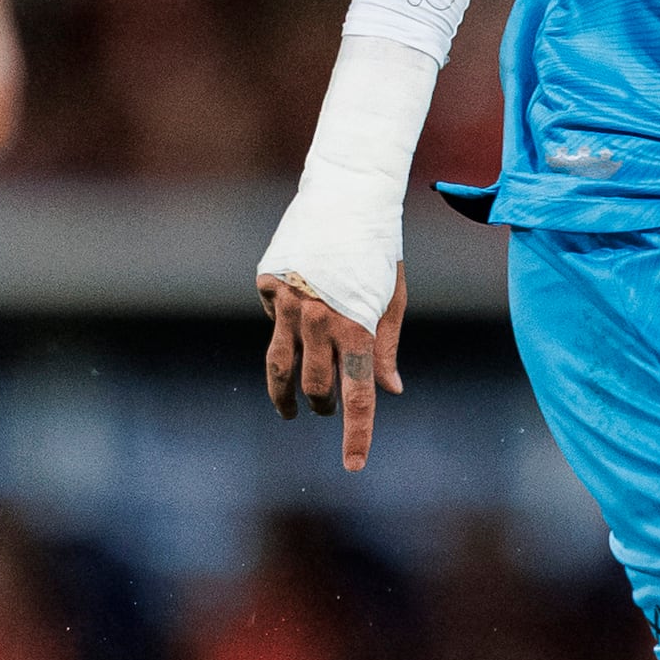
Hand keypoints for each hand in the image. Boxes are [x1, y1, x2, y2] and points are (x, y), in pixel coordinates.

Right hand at [260, 267, 405, 470]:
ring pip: (279, 368)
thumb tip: (390, 391)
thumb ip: (386, 347)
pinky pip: (273, 322)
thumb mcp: (392, 298)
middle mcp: (320, 321)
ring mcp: (288, 304)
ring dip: (287, 396)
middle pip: (316, 387)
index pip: (357, 396)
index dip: (356, 434)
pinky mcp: (267, 285)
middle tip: (327, 410)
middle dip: (324, 406)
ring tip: (291, 410)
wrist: (347, 194)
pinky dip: (284, 328)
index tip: (353, 466)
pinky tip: (295, 313)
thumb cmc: (379, 249)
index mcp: (359, 327)